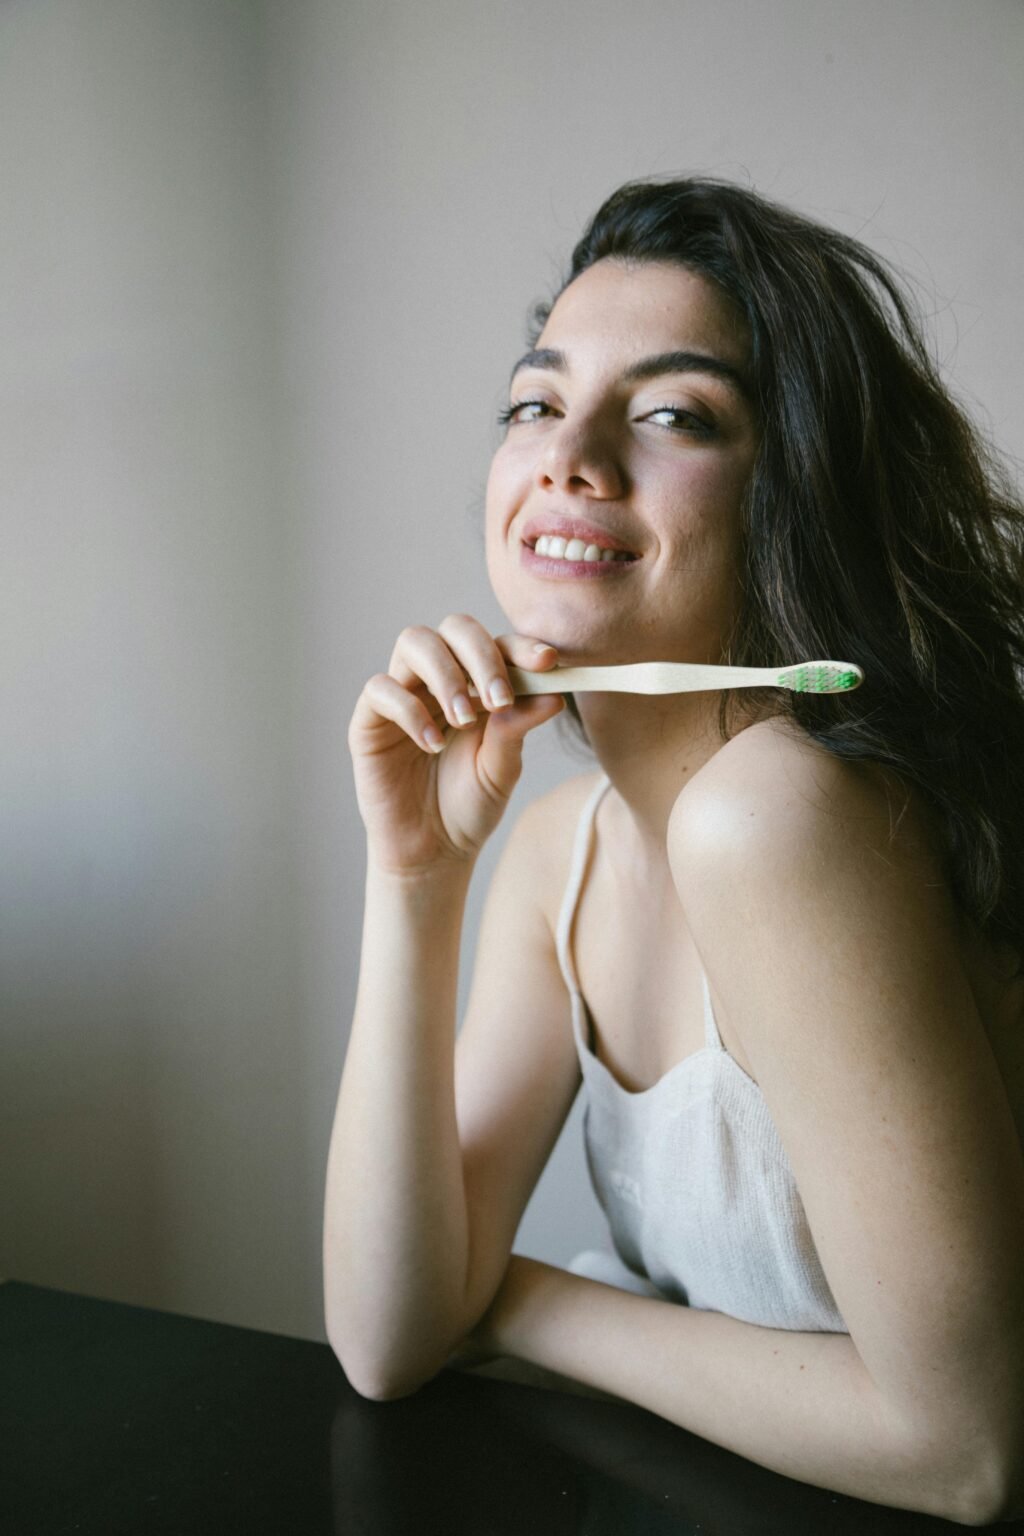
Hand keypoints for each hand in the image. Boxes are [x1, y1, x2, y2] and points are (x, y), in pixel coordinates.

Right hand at [348, 617, 564, 874]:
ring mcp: (404, 695)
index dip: (522, 646)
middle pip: (454, 628)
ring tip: (464, 719)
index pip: (498, 645)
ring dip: (446, 675)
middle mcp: (440, 680)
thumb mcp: (502, 769)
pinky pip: (381, 689)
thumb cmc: (470, 806)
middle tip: (500, 699)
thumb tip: (552, 695)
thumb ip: (518, 729)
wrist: (433, 851)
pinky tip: (432, 744)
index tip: (548, 663)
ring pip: (414, 641)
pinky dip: (410, 710)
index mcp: (478, 684)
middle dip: (481, 655)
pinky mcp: (371, 720)